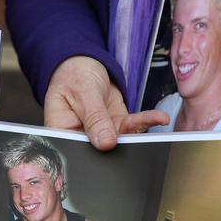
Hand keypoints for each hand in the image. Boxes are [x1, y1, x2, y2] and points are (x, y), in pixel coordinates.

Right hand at [44, 56, 168, 150]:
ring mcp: (99, 133)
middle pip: (98, 151)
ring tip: (156, 121)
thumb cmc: (74, 75)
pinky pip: (131, 127)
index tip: (109, 149)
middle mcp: (80, 136)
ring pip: (119, 140)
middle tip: (138, 140)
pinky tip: (159, 118)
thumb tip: (105, 143)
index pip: (73, 149)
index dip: (91, 155)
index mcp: (62, 131)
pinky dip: (145, 121)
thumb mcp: (83, 92)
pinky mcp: (115, 126)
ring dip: (138, 132)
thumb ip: (94, 118)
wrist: (85, 64)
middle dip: (120, 148)